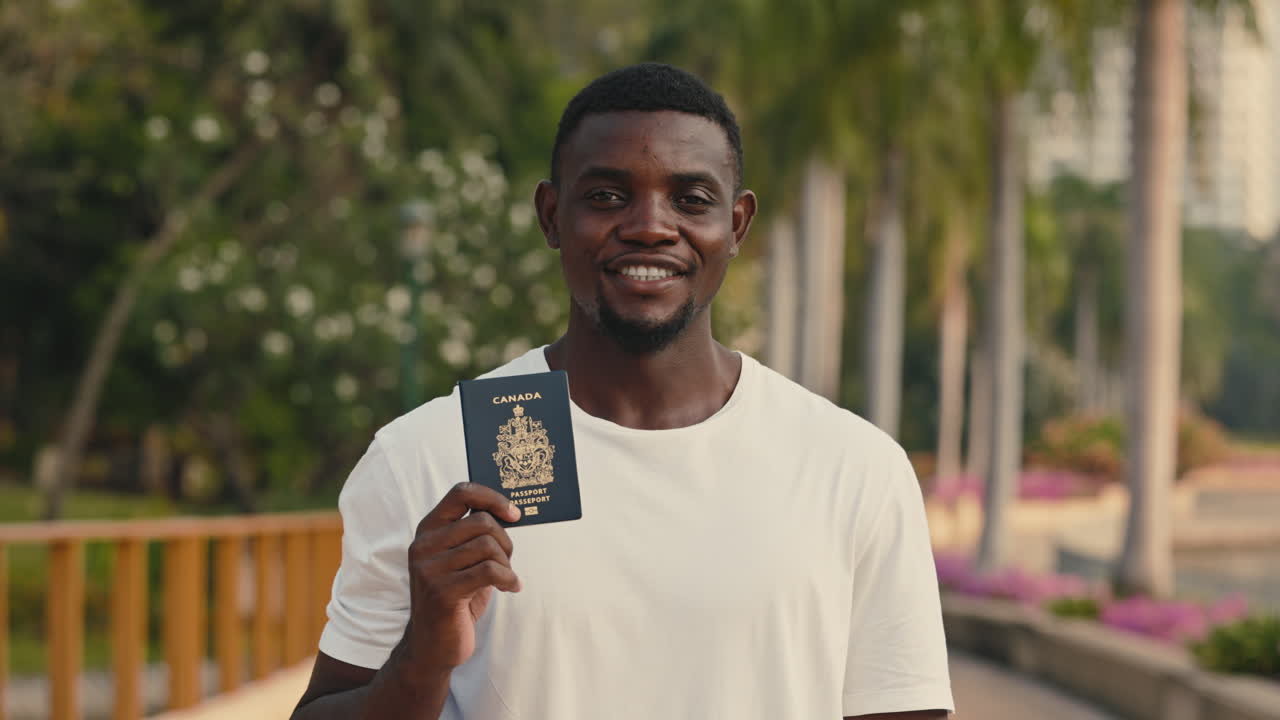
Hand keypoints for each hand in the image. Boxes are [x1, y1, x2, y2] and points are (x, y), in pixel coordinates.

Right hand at [404, 482, 521, 669]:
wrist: (432, 646)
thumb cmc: (455, 598)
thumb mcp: (462, 560)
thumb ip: (476, 536)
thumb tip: (512, 512)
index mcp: (428, 530)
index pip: (461, 493)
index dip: (492, 498)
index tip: (514, 514)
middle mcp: (424, 545)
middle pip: (481, 521)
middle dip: (505, 541)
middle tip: (507, 561)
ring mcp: (430, 569)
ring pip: (487, 546)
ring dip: (506, 563)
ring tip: (505, 577)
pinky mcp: (442, 592)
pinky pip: (490, 571)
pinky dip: (508, 579)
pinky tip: (510, 587)